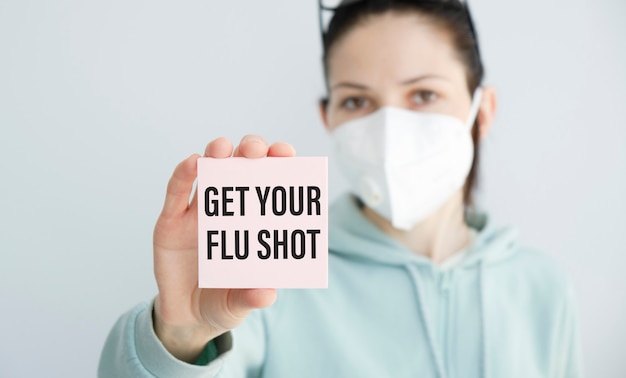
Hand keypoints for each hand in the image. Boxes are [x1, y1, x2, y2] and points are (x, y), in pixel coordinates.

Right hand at [152, 135, 295, 362]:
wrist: (186, 317)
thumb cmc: (223, 302)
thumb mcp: (239, 304)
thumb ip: (251, 297)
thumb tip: (268, 294)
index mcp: (252, 221)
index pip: (268, 183)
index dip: (277, 163)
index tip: (286, 153)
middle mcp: (227, 209)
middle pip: (240, 166)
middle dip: (248, 151)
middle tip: (255, 150)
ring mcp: (197, 212)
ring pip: (208, 171)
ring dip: (216, 154)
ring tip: (222, 148)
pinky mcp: (170, 221)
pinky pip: (175, 192)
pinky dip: (183, 174)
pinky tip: (193, 163)